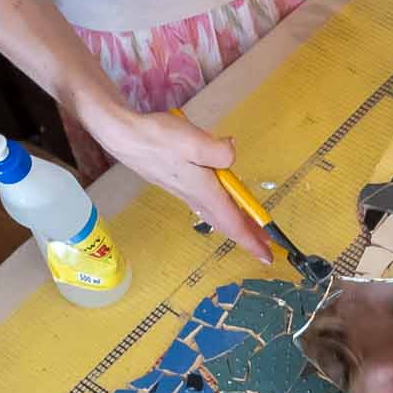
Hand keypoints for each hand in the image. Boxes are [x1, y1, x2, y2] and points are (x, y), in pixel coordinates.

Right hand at [73, 91, 269, 263]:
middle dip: (247, 235)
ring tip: (250, 226)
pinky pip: (207, 203)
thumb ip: (218, 151)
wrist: (124, 136)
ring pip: (216, 214)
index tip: (268, 256)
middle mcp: (196, 196)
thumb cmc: (158, 138)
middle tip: (265, 246)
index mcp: (204, 190)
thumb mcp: (192, 141)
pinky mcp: (179, 182)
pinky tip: (222, 202)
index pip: (233, 222)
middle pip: (227, 223)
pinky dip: (221, 209)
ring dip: (235, 223)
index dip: (252, 240)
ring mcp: (186, 191)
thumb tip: (231, 154)